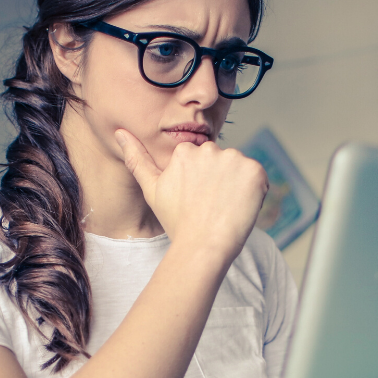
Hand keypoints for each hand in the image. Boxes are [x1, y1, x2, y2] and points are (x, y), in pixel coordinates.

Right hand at [115, 129, 266, 259]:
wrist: (202, 246)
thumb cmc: (177, 222)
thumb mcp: (152, 189)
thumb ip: (137, 158)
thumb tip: (119, 132)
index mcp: (185, 151)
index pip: (202, 162)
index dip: (202, 183)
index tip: (198, 201)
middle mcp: (210, 149)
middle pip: (221, 163)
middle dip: (220, 181)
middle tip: (211, 206)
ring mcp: (234, 159)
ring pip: (239, 170)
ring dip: (237, 185)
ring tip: (225, 208)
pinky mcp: (254, 171)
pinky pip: (258, 178)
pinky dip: (254, 192)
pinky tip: (240, 207)